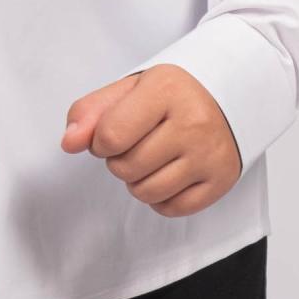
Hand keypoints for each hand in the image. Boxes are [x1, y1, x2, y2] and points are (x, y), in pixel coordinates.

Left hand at [60, 65, 243, 216]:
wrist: (229, 96)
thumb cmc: (170, 95)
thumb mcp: (129, 89)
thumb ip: (91, 112)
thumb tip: (68, 143)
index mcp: (166, 89)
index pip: (110, 136)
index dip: (99, 141)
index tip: (110, 132)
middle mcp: (193, 122)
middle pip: (126, 167)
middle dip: (119, 160)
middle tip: (136, 142)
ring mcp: (209, 154)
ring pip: (147, 192)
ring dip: (137, 181)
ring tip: (150, 158)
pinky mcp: (221, 180)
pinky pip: (171, 209)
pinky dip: (160, 197)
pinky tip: (168, 172)